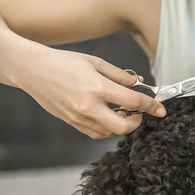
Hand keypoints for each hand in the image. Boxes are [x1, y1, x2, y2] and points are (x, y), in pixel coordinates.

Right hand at [14, 48, 166, 138]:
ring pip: (109, 133)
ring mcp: (78, 117)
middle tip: (139, 113)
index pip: (133, 102)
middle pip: (123, 127)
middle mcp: (88, 106)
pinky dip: (107, 128)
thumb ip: (120, 76)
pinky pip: (95, 133)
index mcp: (97, 88)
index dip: (151, 106)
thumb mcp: (96, 62)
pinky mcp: (71, 122)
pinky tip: (110, 116)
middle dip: (137, 122)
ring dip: (122, 125)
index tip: (161, 109)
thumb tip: (139, 85)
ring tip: (124, 112)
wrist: (33, 70)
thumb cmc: (64, 62)